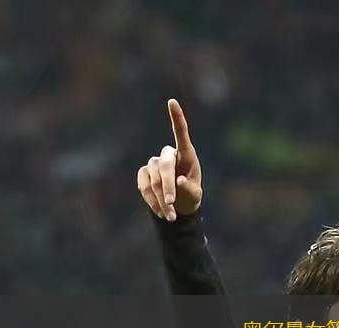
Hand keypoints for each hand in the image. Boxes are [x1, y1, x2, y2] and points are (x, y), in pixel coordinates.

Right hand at [137, 98, 203, 221]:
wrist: (177, 206)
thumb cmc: (190, 196)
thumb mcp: (195, 196)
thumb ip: (190, 189)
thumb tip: (179, 182)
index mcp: (186, 154)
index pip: (181, 133)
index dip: (176, 117)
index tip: (172, 101)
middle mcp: (168, 155)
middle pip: (164, 166)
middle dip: (168, 187)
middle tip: (172, 204)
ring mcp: (154, 163)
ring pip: (153, 180)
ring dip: (162, 200)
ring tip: (170, 216)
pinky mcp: (143, 174)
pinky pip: (144, 187)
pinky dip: (152, 201)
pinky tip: (161, 211)